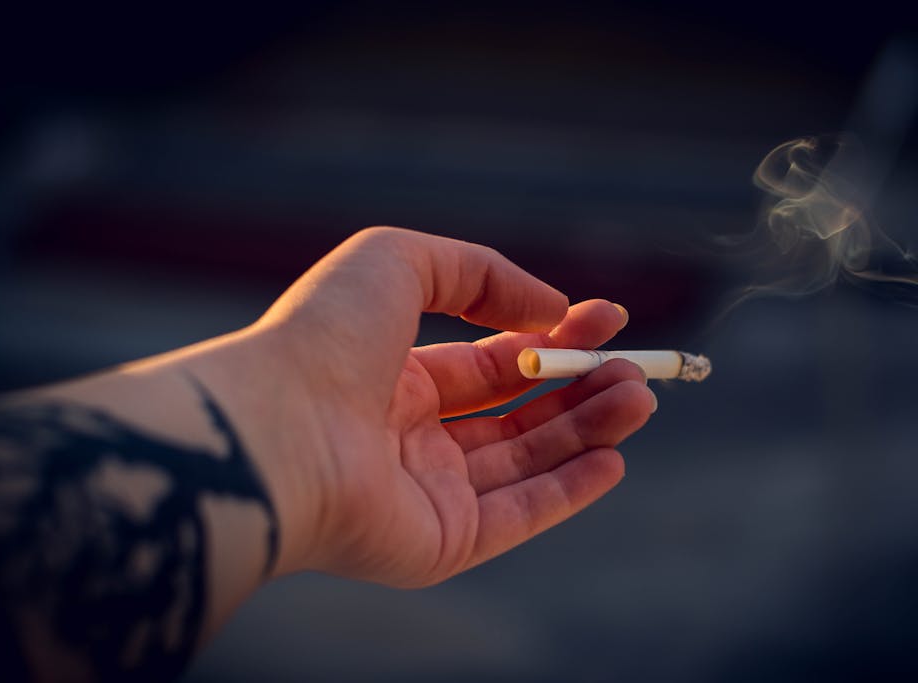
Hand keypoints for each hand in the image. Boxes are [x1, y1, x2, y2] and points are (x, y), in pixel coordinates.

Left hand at [251, 227, 656, 586]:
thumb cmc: (326, 336)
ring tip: (641, 399)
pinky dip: (570, 490)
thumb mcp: (399, 260)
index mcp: (396, 377)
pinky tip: (614, 459)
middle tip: (639, 369)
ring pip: (526, 463)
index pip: (495, 361)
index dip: (554, 336)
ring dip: (589, 431)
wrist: (275, 429)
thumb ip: (480, 273)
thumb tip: (549, 306)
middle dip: (582, 388)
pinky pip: (518, 516)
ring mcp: (426, 493)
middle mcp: (412, 438)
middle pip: (519, 414)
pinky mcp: (440, 543)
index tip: (610, 318)